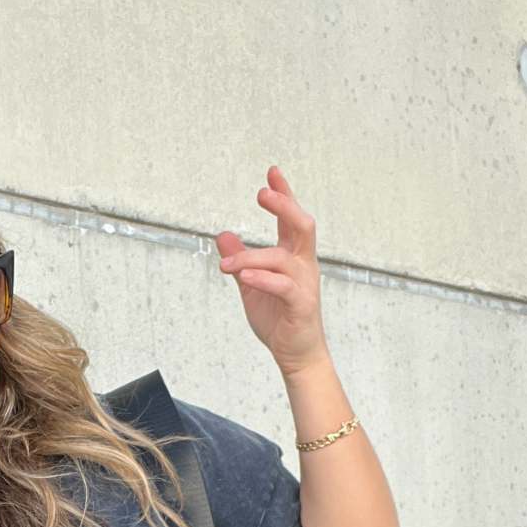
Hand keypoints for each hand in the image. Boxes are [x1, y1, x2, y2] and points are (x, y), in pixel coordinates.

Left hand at [213, 165, 328, 374]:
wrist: (296, 354)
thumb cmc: (278, 319)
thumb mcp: (251, 285)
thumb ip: (239, 259)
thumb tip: (221, 234)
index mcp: (293, 257)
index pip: (290, 219)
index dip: (283, 194)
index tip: (272, 172)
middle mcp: (303, 265)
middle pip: (301, 225)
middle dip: (284, 206)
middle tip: (262, 193)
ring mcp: (304, 284)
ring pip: (282, 258)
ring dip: (251, 256)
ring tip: (227, 264)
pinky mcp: (301, 305)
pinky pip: (283, 286)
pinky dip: (262, 279)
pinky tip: (244, 276)